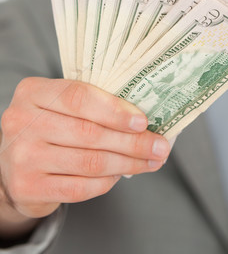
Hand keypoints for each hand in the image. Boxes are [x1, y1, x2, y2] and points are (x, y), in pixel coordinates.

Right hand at [0, 78, 170, 219]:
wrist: (12, 164)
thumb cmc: (49, 125)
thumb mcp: (61, 105)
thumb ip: (94, 103)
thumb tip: (144, 117)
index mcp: (33, 92)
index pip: (78, 97)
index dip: (114, 110)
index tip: (143, 121)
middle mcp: (21, 122)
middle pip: (89, 133)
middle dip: (132, 141)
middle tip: (159, 146)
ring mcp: (22, 157)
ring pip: (89, 162)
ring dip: (127, 163)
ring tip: (151, 161)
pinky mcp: (28, 187)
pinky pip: (80, 187)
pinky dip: (107, 182)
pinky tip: (122, 174)